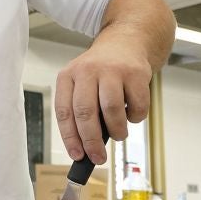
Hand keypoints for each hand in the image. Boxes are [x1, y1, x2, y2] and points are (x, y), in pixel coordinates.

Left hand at [55, 37, 152, 163]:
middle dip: (92, 142)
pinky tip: (132, 114)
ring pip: (111, 111)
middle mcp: (87, 70)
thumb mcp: (81, 83)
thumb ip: (80, 111)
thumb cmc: (101, 71)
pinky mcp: (135, 73)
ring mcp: (112, 70)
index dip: (70, 138)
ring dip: (117, 131)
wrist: (126, 42)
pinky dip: (135, 118)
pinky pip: (136, 106)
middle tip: (98, 157)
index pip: (64, 112)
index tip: (77, 155)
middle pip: (85, 113)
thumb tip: (85, 148)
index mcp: (68, 75)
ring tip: (119, 134)